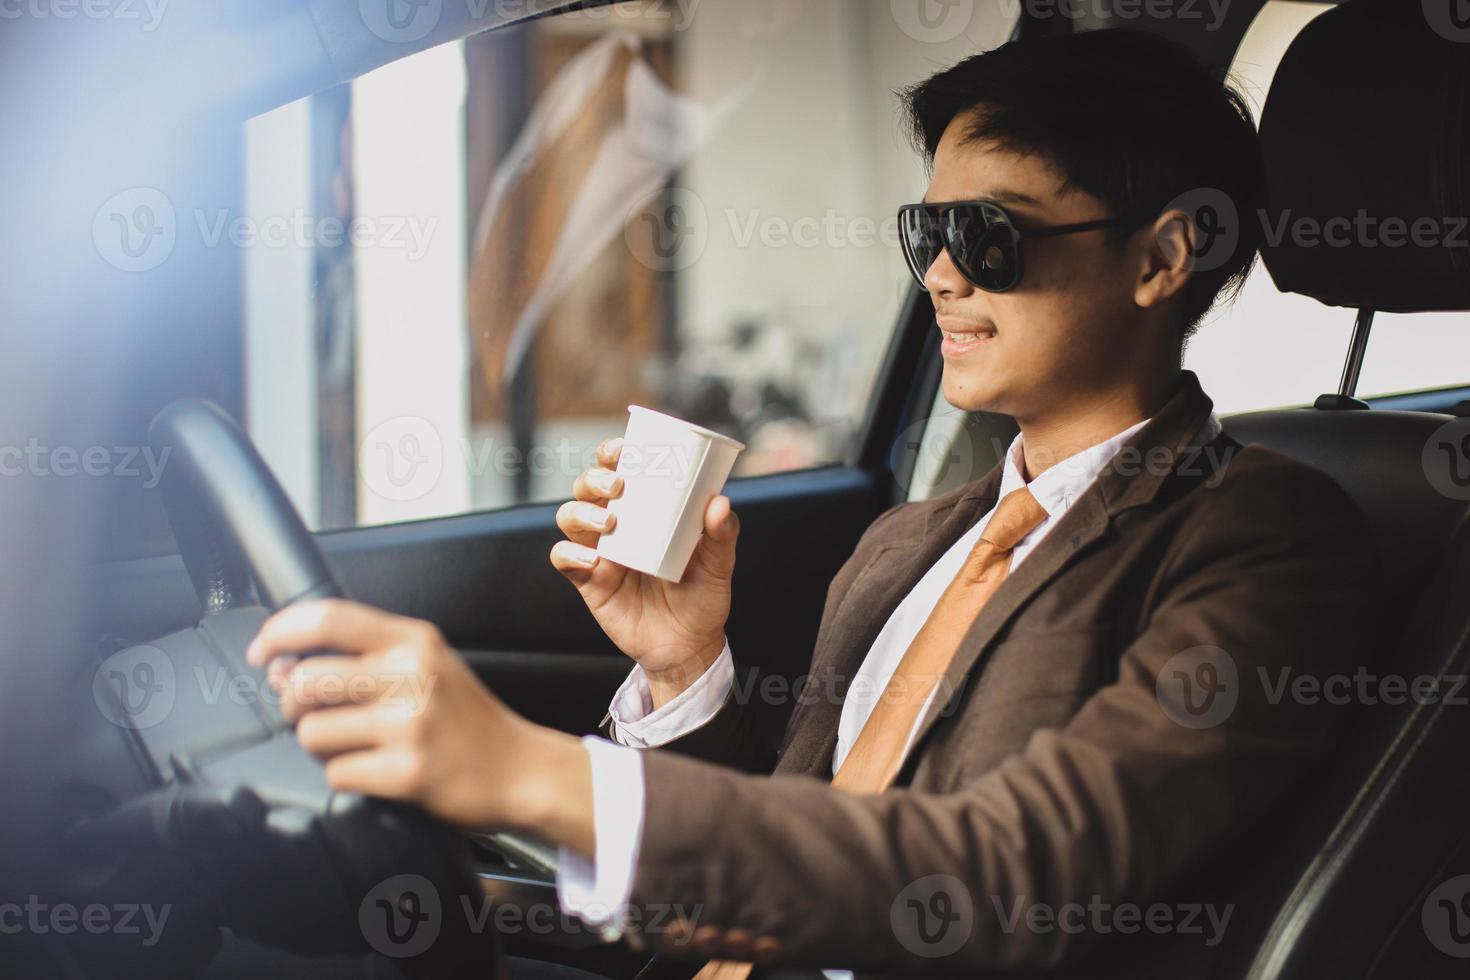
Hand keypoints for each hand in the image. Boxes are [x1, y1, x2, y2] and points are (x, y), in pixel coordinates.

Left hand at [246, 599, 592, 852]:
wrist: (520, 769)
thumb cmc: (466, 719)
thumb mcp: (426, 664)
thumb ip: (363, 657)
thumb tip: (282, 666)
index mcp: (413, 641)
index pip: (328, 618)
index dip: (279, 632)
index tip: (261, 652)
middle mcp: (412, 675)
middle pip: (305, 681)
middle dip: (295, 705)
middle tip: (317, 714)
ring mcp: (411, 724)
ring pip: (313, 733)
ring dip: (324, 746)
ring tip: (362, 745)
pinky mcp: (408, 772)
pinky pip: (337, 775)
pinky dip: (349, 778)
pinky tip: (380, 771)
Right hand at [550, 436, 739, 706]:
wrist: (687, 647)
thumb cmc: (702, 598)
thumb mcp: (718, 564)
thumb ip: (721, 534)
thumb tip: (720, 502)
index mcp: (647, 510)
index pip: (621, 470)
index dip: (613, 453)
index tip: (623, 448)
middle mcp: (618, 524)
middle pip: (588, 486)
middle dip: (595, 477)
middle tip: (618, 484)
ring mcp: (601, 551)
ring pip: (569, 516)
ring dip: (582, 510)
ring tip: (609, 521)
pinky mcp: (589, 580)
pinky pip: (563, 558)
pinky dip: (570, 553)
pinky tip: (594, 559)